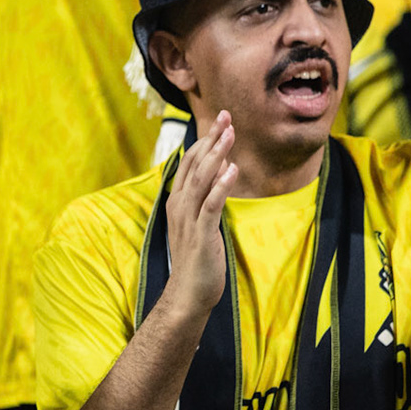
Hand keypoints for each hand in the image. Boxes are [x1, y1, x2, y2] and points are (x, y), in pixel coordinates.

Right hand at [162, 111, 235, 317]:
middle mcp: (179, 206)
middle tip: (226, 117)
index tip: (220, 121)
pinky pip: (211, 205)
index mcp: (178, 201)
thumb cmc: (197, 259)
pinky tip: (232, 170)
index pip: (190, 163)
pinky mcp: (201, 234)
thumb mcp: (200, 222)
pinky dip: (221, 186)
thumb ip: (206, 197)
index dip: (205, 140)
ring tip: (229, 135)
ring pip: (201, 180)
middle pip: (195, 165)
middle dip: (211, 140)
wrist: (188, 292)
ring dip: (216, 155)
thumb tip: (219, 172)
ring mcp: (188, 219)